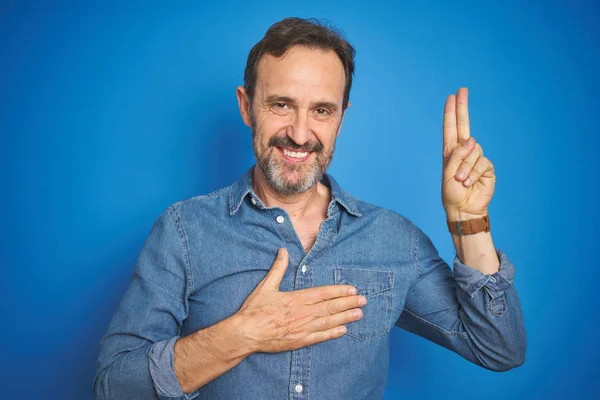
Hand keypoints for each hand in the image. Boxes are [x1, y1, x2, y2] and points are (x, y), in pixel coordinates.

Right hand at [235, 248, 365, 352]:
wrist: (246, 333)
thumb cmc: (255, 309)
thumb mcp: (266, 286)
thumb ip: (278, 268)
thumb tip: (283, 251)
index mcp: (297, 298)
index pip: (324, 293)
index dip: (339, 291)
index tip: (352, 289)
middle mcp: (304, 313)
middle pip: (331, 307)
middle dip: (348, 303)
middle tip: (363, 300)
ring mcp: (303, 328)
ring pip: (329, 322)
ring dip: (345, 317)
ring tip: (359, 314)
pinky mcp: (300, 341)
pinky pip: (320, 337)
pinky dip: (332, 334)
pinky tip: (343, 331)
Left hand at [442, 87, 495, 218]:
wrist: (464, 210)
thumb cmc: (452, 193)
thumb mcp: (448, 174)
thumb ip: (456, 156)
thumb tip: (471, 140)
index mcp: (450, 152)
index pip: (450, 128)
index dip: (451, 112)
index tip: (452, 96)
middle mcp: (463, 152)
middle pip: (464, 125)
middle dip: (462, 107)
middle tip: (462, 90)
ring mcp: (476, 158)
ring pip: (473, 151)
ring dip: (465, 167)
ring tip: (461, 181)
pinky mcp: (486, 167)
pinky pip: (481, 163)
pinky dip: (474, 173)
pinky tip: (469, 183)